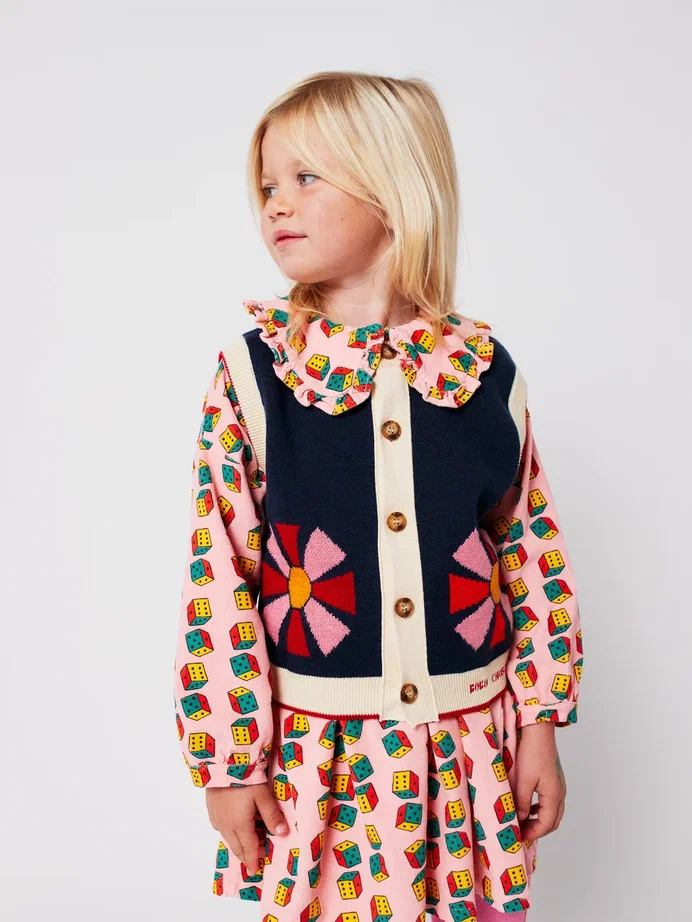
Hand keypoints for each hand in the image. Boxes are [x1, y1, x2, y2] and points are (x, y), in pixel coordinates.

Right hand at [206, 782, 288, 874]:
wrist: (222, 763)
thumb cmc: (244, 778)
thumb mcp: (262, 795)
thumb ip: (272, 815)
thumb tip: (282, 833)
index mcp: (240, 825)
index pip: (248, 849)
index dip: (253, 860)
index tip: (255, 871)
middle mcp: (226, 825)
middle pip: (237, 847)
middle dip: (246, 855)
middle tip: (254, 860)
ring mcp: (217, 817)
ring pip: (228, 838)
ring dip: (238, 844)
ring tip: (248, 843)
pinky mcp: (211, 809)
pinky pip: (220, 828)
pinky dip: (229, 832)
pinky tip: (235, 825)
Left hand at [513, 723, 566, 841]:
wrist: (539, 730)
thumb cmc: (531, 753)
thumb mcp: (523, 780)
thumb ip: (522, 802)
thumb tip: (521, 819)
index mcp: (554, 795)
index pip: (546, 824)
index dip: (533, 833)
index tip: (519, 837)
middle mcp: (560, 792)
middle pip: (553, 820)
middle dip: (538, 829)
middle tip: (521, 833)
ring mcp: (559, 784)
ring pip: (553, 811)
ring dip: (539, 819)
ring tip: (523, 821)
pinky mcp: (554, 777)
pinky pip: (550, 801)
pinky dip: (540, 808)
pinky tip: (529, 805)